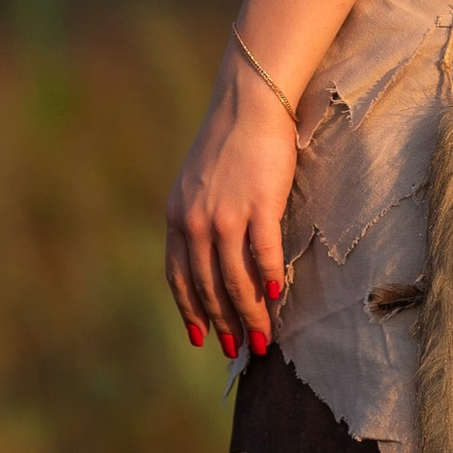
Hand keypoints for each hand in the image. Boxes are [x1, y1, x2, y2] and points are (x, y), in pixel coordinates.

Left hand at [166, 51, 296, 358]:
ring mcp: (226, 215)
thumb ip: (198, 218)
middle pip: (207, 286)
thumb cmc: (230, 142)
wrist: (249, 104)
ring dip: (250, 314)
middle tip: (240, 348)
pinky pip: (263, 255)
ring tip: (263, 337)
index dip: (190, 310)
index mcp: (177, 217)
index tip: (200, 337)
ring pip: (235, 280)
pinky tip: (276, 297)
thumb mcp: (198, 184)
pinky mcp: (259, 206)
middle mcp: (195, 221)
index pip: (178, 277)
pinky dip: (268, 281)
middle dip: (224, 323)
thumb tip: (210, 257)